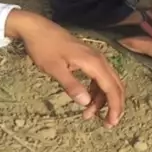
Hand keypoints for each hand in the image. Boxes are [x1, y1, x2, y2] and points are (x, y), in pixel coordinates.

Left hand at [7, 14, 125, 125]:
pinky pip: (98, 77)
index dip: (114, 107)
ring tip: (88, 115)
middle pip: (115, 85)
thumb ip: (71, 85)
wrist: (36, 28)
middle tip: (107, 124)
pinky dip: (96, 91)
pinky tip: (86, 100)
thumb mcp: (54, 69)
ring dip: (102, 100)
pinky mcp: (88, 59)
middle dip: (114, 105)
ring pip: (107, 82)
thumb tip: (86, 103)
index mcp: (93, 62)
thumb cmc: (44, 48)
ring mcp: (94, 58)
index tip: (111, 123)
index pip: (111, 88)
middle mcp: (98, 59)